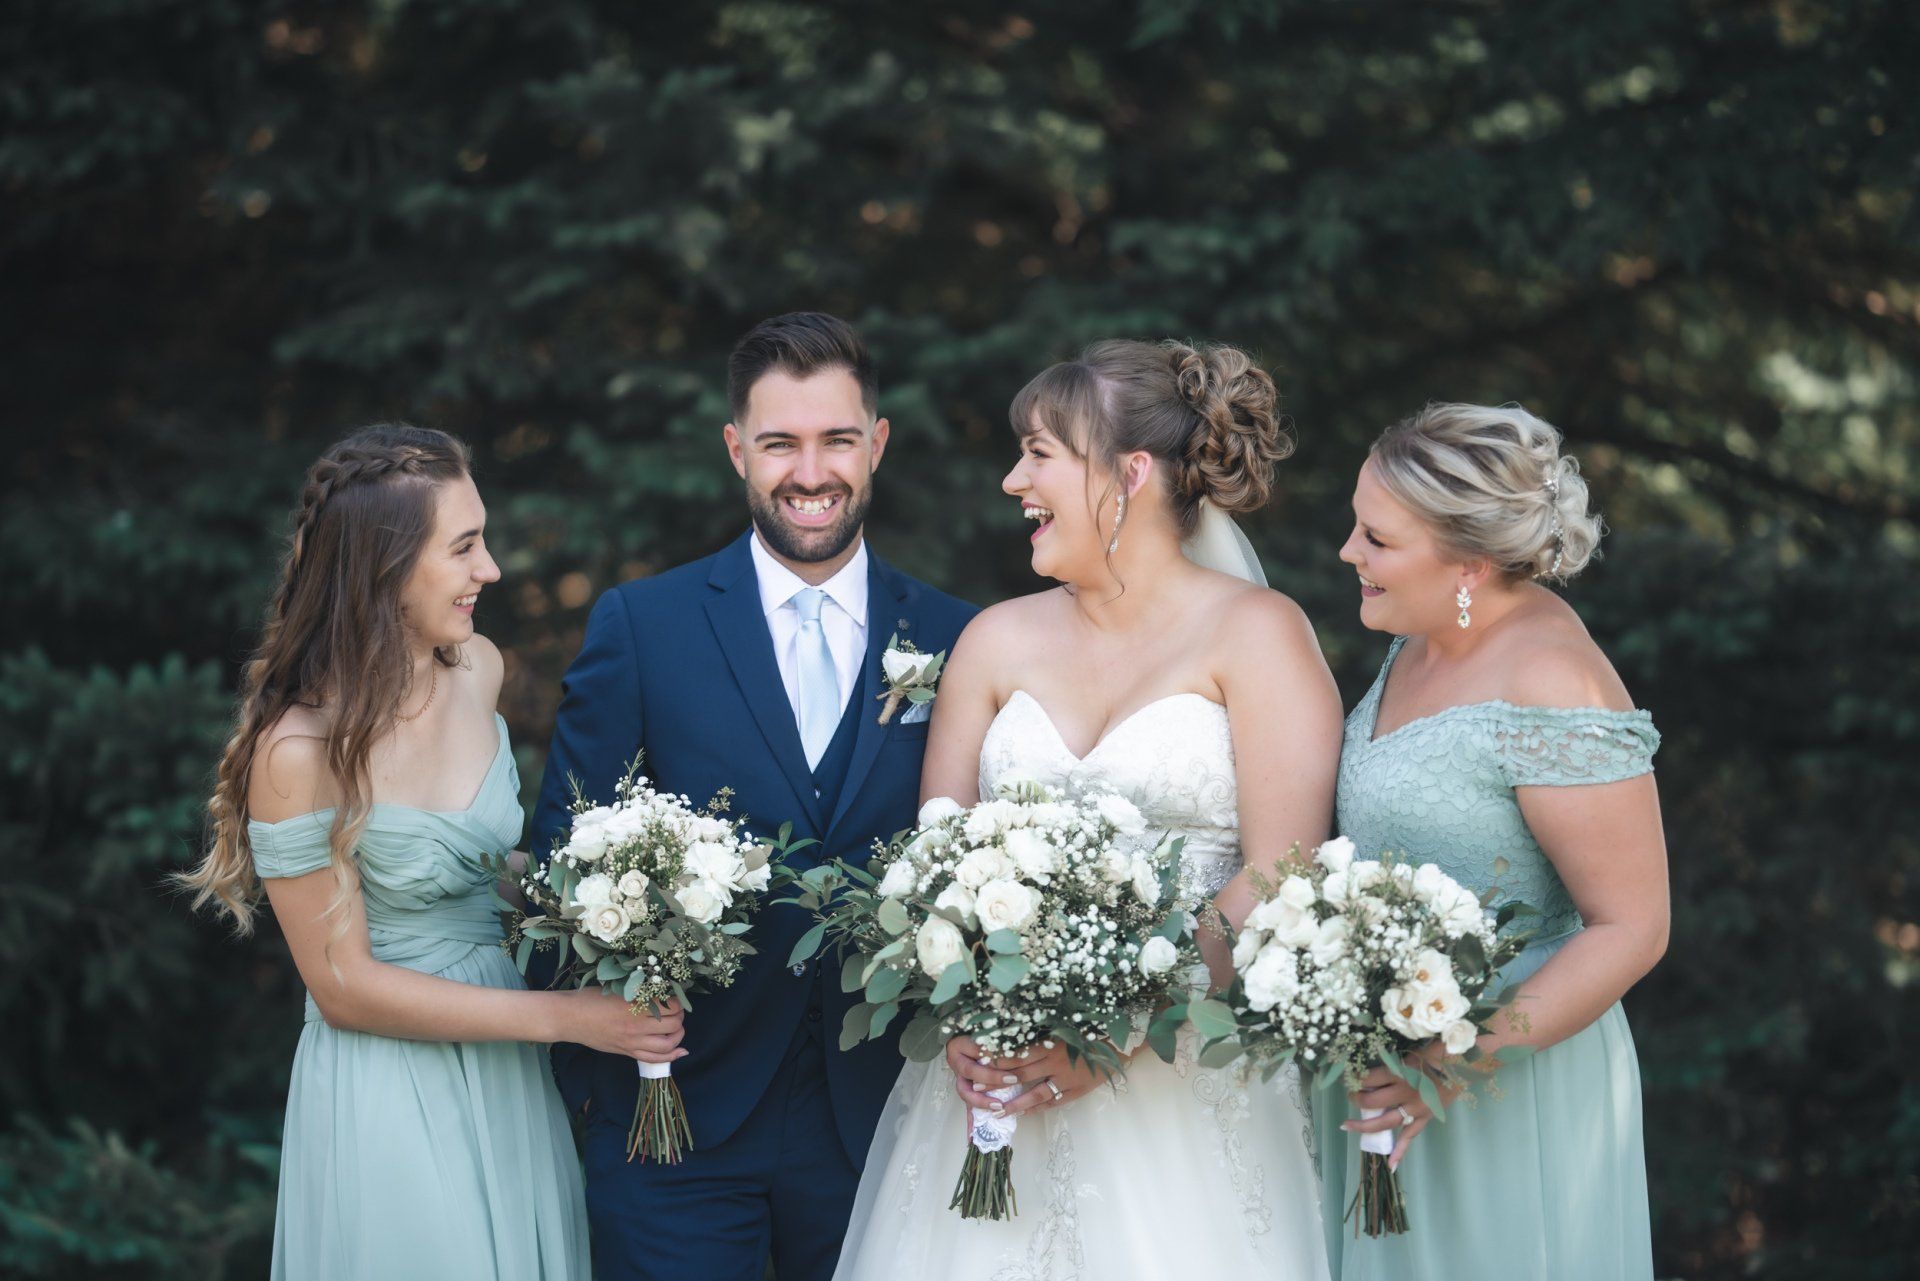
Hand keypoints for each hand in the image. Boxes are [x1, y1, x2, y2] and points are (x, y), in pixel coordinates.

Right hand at [564, 989, 686, 1064]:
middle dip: (679, 1017)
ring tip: (677, 1028)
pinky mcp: (627, 1052)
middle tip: (676, 1011)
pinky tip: (680, 1051)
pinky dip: (671, 1056)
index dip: (678, 1001)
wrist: (569, 1018)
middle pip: (673, 1024)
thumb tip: (662, 992)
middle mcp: (636, 1026)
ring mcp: (631, 1042)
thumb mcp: (618, 989)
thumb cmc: (590, 998)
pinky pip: (654, 1059)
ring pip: (667, 1044)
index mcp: (634, 1006)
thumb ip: (639, 993)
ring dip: (678, 1036)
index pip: (670, 1005)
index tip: (674, 997)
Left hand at [947, 1035, 1112, 1117]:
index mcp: (1050, 1046)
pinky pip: (1052, 1102)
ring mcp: (1065, 1080)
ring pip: (1035, 1094)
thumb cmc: (1087, 1033)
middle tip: (976, 1088)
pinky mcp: (1075, 1092)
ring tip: (997, 1110)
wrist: (1117, 1046)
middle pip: (1020, 1075)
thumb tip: (1013, 1039)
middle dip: (997, 1082)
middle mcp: (1054, 1064)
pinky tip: (1023, 1113)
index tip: (978, 1063)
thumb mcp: (1063, 1030)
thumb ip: (1041, 1038)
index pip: (1016, 1055)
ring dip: (1014, 1103)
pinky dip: (1037, 1108)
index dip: (996, 1061)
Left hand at [1343, 1048, 1460, 1169]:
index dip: (1356, 1079)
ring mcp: (1415, 1109)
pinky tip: (1390, 1164)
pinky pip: (1410, 1136)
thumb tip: (1371, 1074)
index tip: (1349, 1077)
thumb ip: (1391, 1065)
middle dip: (1356, 1099)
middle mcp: (1404, 1093)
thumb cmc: (1434, 1054)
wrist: (1462, 1066)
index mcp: (1399, 1072)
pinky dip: (1400, 1151)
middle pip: (1372, 1101)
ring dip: (1365, 1125)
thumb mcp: (1409, 1054)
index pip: (1368, 1078)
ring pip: (1385, 1122)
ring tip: (1347, 1125)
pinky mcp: (1425, 1118)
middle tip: (1351, 1096)